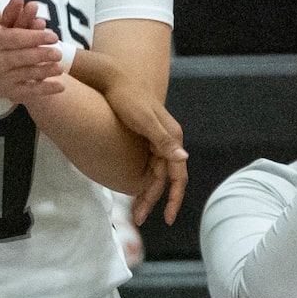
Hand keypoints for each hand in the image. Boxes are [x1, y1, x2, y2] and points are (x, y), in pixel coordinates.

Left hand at [91, 69, 188, 226]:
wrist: (112, 77)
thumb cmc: (126, 98)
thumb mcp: (144, 121)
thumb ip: (163, 141)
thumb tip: (184, 159)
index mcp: (172, 137)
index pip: (178, 176)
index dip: (173, 199)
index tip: (165, 219)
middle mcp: (168, 140)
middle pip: (165, 179)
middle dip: (153, 201)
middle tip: (137, 220)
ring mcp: (157, 139)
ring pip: (155, 174)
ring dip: (145, 193)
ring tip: (133, 212)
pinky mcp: (145, 138)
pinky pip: (147, 165)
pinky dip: (140, 180)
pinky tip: (130, 190)